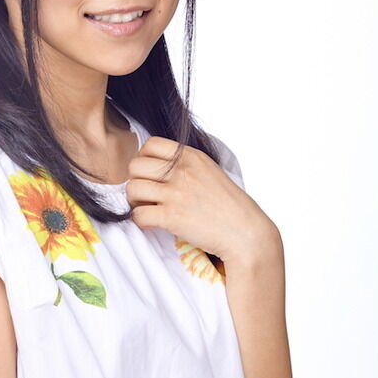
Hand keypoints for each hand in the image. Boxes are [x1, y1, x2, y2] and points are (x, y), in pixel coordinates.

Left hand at [126, 136, 276, 264]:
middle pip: (135, 166)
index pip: (151, 144)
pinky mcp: (172, 217)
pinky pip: (138, 215)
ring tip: (147, 208)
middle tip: (145, 194)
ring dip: (135, 201)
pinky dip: (140, 221)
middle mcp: (182, 171)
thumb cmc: (229, 206)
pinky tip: (152, 223)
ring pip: (132, 189)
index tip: (148, 173)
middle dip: (135, 180)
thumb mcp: (209, 171)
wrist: (244, 232)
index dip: (143, 158)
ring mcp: (176, 193)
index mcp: (191, 157)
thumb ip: (185, 164)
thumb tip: (156, 166)